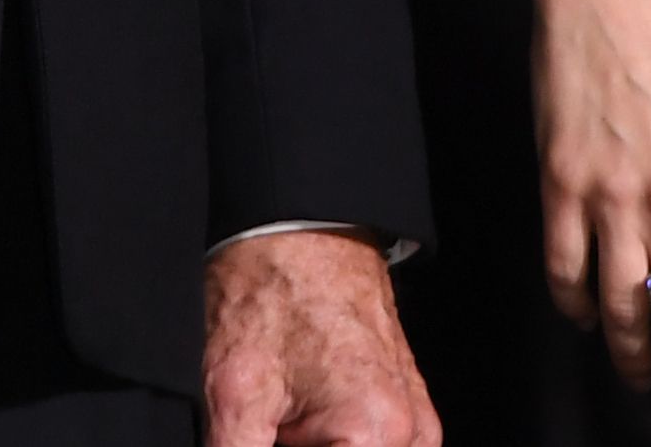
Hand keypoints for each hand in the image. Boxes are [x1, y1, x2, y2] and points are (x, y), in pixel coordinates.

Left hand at [201, 228, 434, 446]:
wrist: (300, 227)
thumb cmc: (273, 291)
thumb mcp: (234, 394)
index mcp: (378, 435)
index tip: (256, 440)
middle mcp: (412, 436)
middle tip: (262, 427)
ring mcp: (416, 428)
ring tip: (276, 422)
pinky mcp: (407, 417)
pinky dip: (330, 445)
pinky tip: (293, 425)